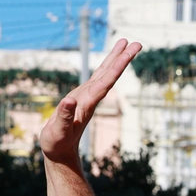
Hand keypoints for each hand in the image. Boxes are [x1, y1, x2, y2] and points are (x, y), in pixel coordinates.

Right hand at [38, 39, 141, 165]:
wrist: (61, 153)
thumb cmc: (58, 143)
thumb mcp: (58, 131)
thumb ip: (64, 116)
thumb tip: (69, 101)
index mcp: (87, 104)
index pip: (105, 82)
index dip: (116, 67)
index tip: (127, 54)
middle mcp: (91, 98)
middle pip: (109, 75)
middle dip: (123, 58)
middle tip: (137, 43)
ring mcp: (88, 97)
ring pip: (104, 73)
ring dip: (116, 58)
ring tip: (125, 43)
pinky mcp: (83, 98)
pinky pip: (97, 78)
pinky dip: (105, 66)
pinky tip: (110, 60)